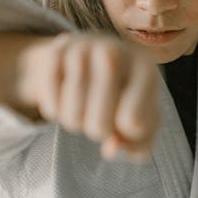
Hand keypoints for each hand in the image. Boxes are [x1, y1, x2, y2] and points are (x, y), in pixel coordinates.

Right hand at [19, 33, 161, 160]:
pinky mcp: (55, 53)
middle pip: (101, 126)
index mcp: (145, 68)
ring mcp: (82, 49)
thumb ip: (138, 146)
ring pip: (73, 117)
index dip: (126, 134)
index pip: (133, 123)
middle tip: (100, 117)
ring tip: (84, 108)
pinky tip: (65, 99)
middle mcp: (114, 52)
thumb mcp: (141, 121)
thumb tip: (111, 148)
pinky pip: (51, 106)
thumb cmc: (123, 95)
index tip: (126, 121)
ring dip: (76, 124)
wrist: (90, 57)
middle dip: (98, 132)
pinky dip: (55, 112)